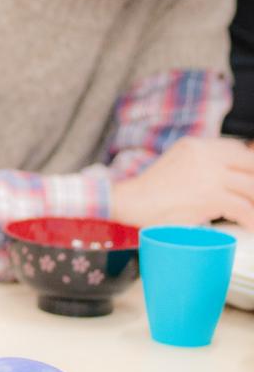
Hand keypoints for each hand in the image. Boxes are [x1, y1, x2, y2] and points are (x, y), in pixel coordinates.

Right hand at [112, 136, 253, 227]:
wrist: (130, 202)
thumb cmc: (150, 190)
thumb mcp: (176, 163)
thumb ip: (198, 163)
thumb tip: (227, 177)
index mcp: (195, 145)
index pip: (236, 148)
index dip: (246, 166)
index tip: (246, 180)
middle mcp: (205, 155)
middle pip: (249, 164)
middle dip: (252, 183)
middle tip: (250, 197)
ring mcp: (209, 174)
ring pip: (251, 187)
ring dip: (253, 203)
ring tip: (252, 215)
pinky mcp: (210, 196)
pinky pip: (243, 208)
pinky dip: (249, 220)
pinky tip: (250, 226)